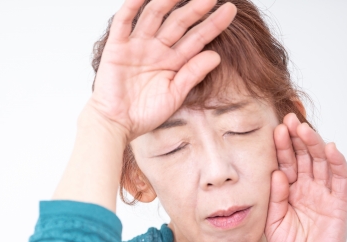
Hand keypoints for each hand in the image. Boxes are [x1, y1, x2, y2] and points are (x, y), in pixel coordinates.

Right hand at [87, 0, 236, 141]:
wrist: (116, 124)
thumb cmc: (143, 114)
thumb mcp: (174, 95)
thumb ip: (193, 74)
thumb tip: (216, 55)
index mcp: (172, 62)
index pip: (196, 38)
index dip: (212, 24)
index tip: (230, 11)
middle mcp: (156, 50)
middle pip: (178, 22)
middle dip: (195, 9)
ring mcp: (136, 46)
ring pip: (154, 16)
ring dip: (168, 1)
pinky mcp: (117, 47)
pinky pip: (124, 21)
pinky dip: (132, 6)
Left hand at [265, 113, 346, 241]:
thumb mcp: (272, 222)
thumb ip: (274, 198)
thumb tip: (275, 174)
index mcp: (289, 190)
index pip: (285, 163)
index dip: (281, 146)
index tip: (273, 129)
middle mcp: (306, 187)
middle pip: (302, 157)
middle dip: (296, 138)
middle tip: (288, 120)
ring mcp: (323, 193)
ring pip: (320, 162)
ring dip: (313, 144)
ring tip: (304, 129)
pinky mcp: (338, 201)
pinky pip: (340, 178)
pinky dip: (337, 162)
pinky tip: (330, 148)